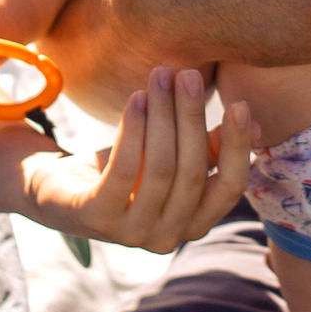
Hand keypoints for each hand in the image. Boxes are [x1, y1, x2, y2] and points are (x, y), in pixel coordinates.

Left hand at [21, 66, 254, 252]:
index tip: (240, 103)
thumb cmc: (124, 170)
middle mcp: (167, 237)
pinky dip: (133, 130)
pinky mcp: (96, 217)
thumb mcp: (171, 156)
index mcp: (194, 223)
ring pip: (161, 169)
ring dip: (163, 116)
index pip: (230, 188)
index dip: (238, 147)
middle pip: (192, 172)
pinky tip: (137, 99)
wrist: (57, 188)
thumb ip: (209, 146)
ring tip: (160, 76)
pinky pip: (124, 170)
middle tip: (190, 74)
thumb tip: (253, 123)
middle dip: (193, 118)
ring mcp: (130, 233)